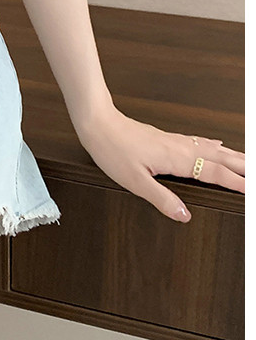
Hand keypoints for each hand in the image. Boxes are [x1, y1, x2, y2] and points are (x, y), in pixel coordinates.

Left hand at [75, 104, 244, 221]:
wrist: (98, 124)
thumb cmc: (113, 150)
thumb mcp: (135, 181)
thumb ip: (161, 199)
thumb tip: (184, 215)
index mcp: (176, 159)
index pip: (214, 173)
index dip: (236, 182)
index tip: (252, 190)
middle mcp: (180, 147)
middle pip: (220, 157)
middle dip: (243, 166)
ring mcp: (174, 141)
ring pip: (212, 148)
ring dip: (233, 155)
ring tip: (248, 162)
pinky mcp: (166, 138)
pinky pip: (199, 142)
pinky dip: (214, 145)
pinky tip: (217, 144)